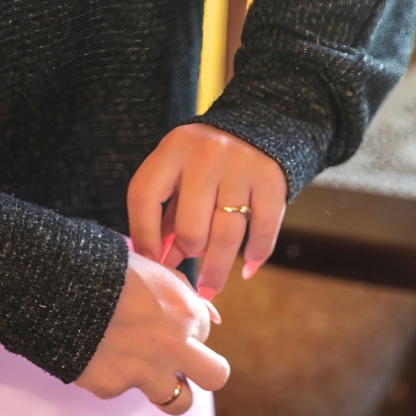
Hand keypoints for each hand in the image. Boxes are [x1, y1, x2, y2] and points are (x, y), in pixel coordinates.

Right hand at [73, 252, 229, 414]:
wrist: (58, 287)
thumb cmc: (105, 271)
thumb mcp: (153, 269)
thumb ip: (185, 293)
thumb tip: (211, 317)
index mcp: (185, 313)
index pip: (205, 333)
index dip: (186, 331)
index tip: (168, 326)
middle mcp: (173, 346)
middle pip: (216, 376)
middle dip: (205, 373)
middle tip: (185, 368)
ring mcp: (144, 372)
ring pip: (178, 402)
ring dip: (167, 389)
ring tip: (145, 372)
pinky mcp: (112, 387)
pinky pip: (121, 389)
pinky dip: (112, 376)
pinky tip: (97, 354)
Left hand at [127, 124, 287, 299]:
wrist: (261, 126)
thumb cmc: (206, 162)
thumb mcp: (178, 173)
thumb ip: (166, 214)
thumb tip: (158, 263)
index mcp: (172, 149)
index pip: (144, 198)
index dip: (143, 237)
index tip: (150, 262)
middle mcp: (205, 155)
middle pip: (190, 226)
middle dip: (187, 252)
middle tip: (189, 261)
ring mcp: (241, 166)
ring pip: (225, 235)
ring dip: (216, 271)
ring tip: (209, 290)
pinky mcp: (272, 179)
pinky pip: (262, 230)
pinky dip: (255, 256)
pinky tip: (246, 270)